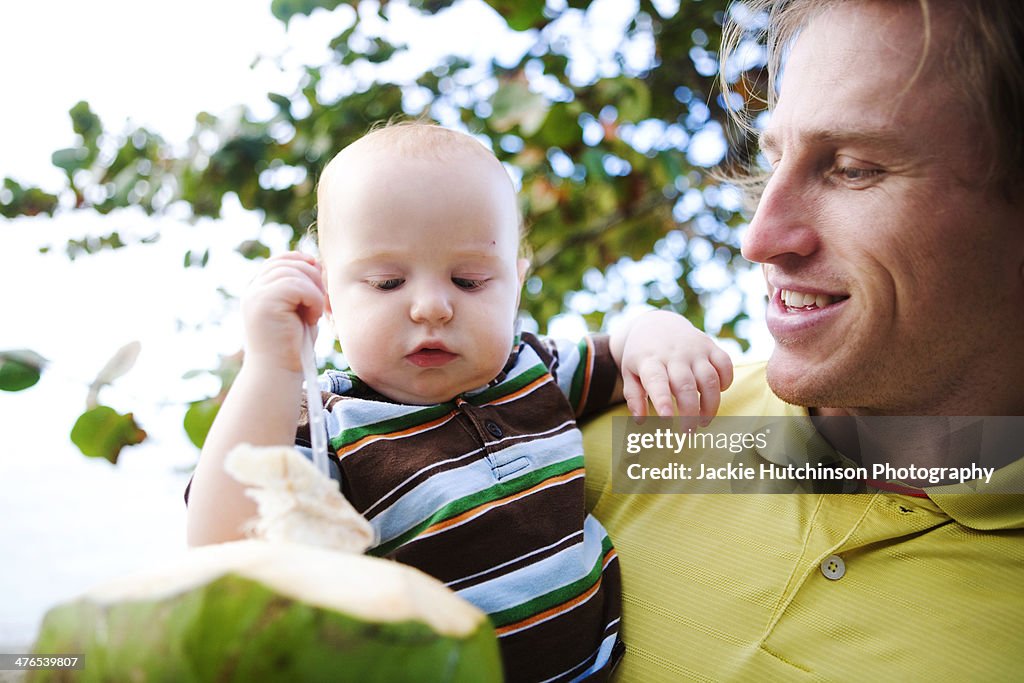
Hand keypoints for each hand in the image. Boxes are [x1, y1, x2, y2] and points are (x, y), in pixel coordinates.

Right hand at [241, 252, 325, 373]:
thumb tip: (314, 260)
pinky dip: (313, 300)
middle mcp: (252, 290)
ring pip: (293, 272)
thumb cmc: (293, 346)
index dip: (300, 261)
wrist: (279, 373)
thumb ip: (301, 286)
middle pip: (287, 263)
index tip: (318, 275)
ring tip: (313, 314)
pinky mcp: (263, 303)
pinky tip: (312, 318)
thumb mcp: (298, 310)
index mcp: (257, 290)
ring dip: (313, 291)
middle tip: (318, 303)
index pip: (278, 261)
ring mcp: (255, 296)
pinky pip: (297, 286)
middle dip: (311, 277)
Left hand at [613, 310, 733, 423]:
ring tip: (704, 422)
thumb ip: (634, 397)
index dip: (663, 400)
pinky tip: (719, 393)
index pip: (657, 381)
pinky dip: (726, 381)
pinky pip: (725, 364)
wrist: (658, 324)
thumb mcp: (629, 373)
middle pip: (685, 385)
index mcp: (649, 361)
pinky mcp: (711, 346)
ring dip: (711, 404)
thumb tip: (640, 421)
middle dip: (689, 412)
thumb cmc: (642, 357)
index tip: (667, 419)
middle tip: (688, 432)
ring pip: (709, 378)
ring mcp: (694, 349)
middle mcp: (673, 354)